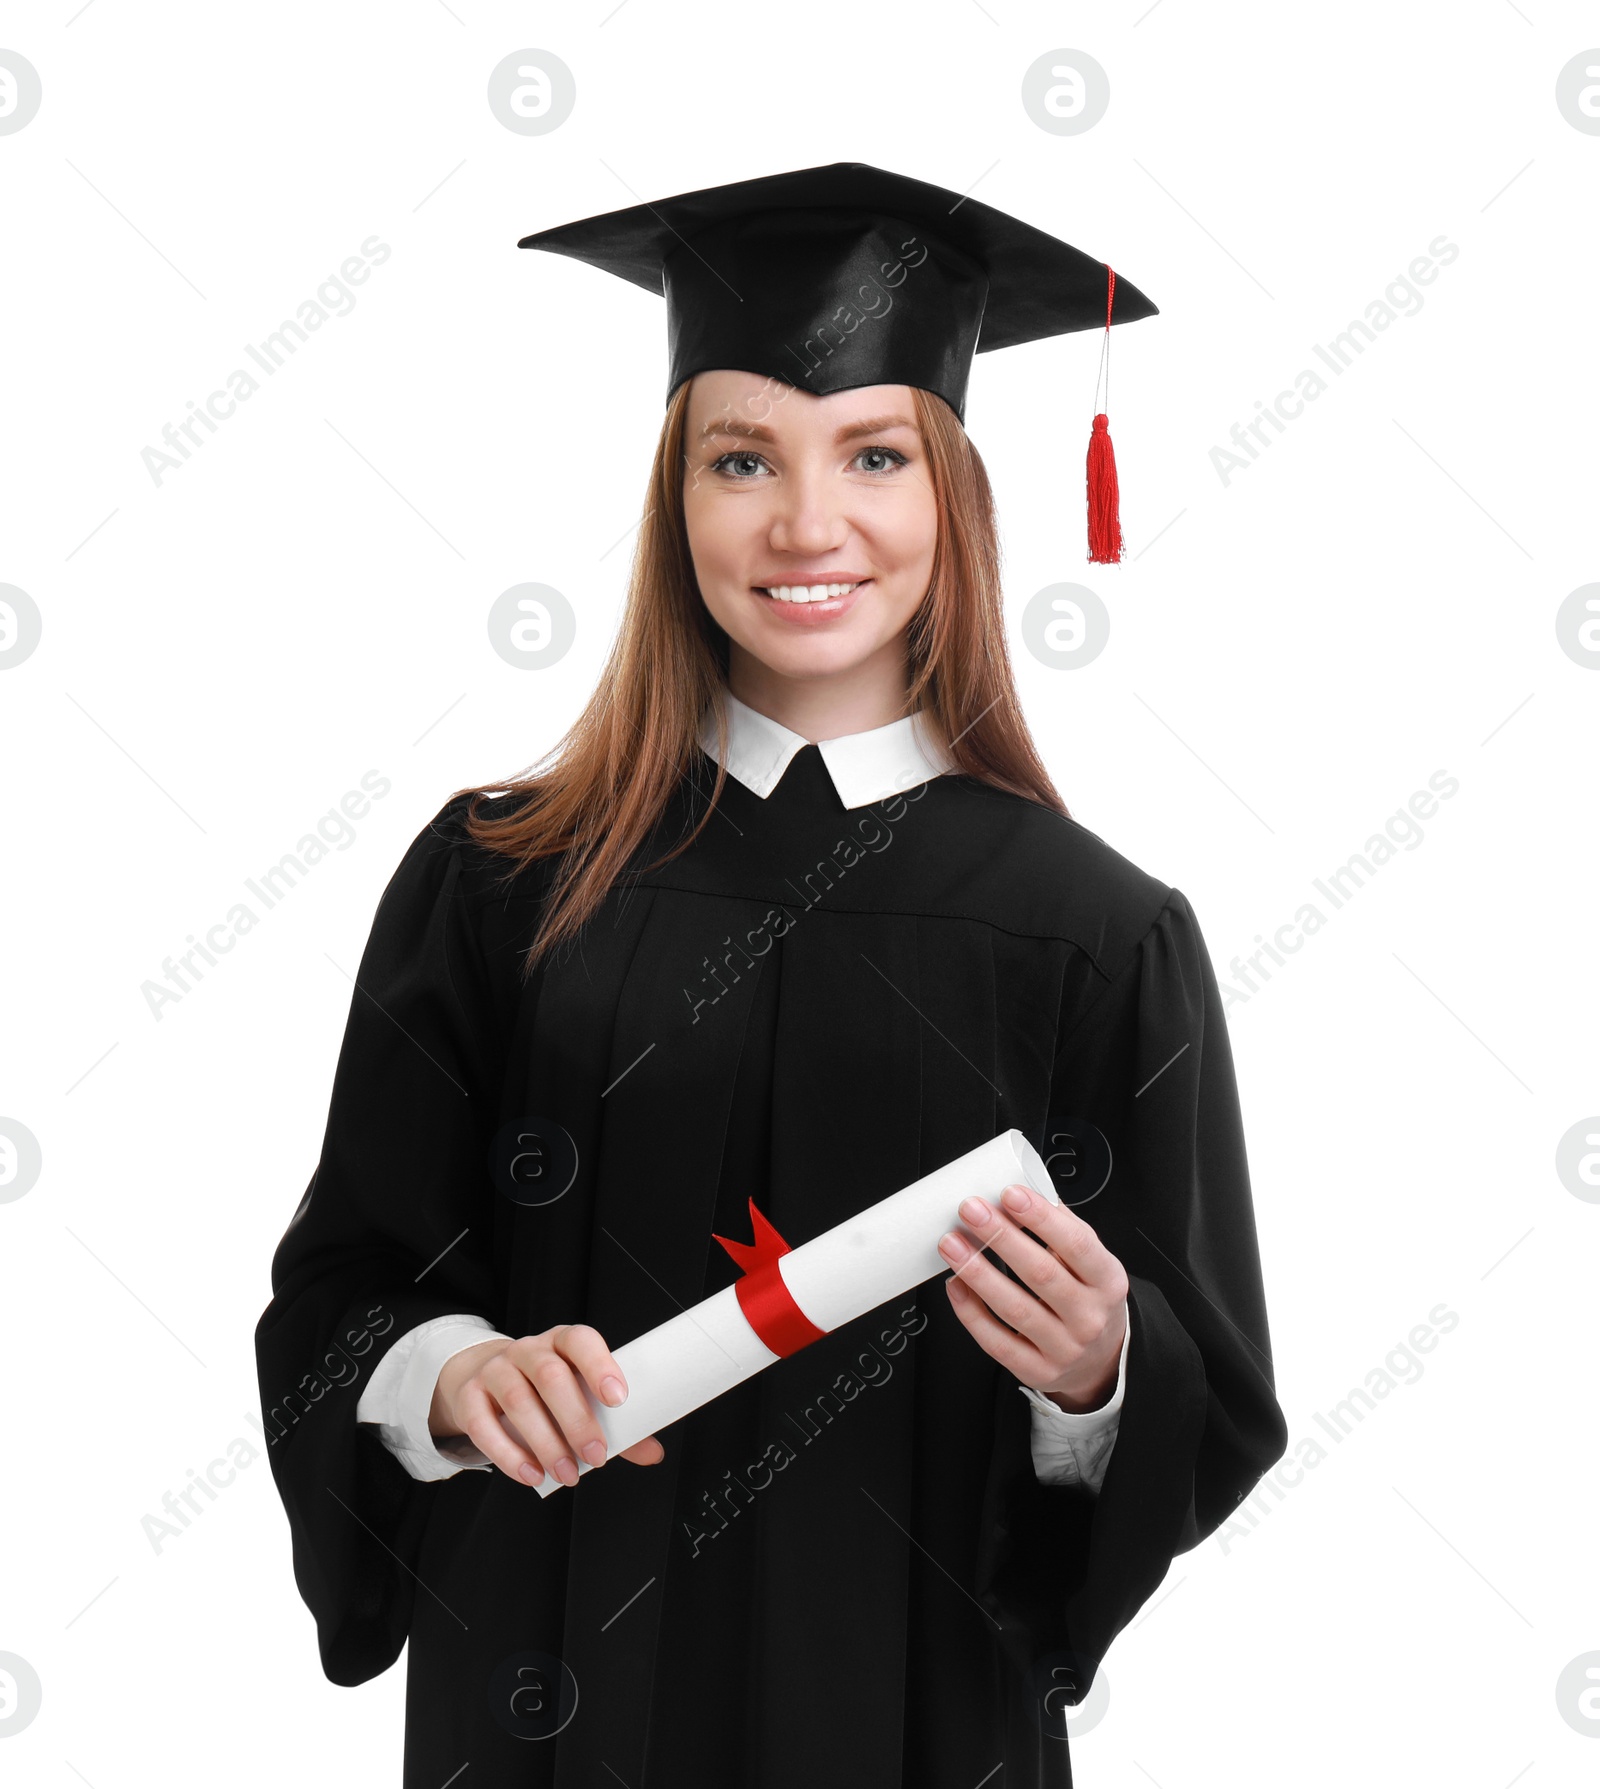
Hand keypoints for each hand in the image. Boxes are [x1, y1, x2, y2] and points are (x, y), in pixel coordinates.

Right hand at [429, 1324, 665, 1488]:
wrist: (482, 1378)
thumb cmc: (542, 1389)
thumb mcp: (577, 1394)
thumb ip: (614, 1423)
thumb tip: (653, 1452)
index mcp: (561, 1342)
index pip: (581, 1341)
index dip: (600, 1365)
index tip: (618, 1399)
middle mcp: (527, 1350)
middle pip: (550, 1376)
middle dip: (576, 1420)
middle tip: (596, 1456)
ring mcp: (495, 1370)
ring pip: (518, 1400)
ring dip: (545, 1443)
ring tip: (567, 1474)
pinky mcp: (469, 1396)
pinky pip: (483, 1424)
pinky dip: (508, 1454)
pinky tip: (530, 1474)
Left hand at [938, 1182, 1128, 1411]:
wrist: (1103, 1361)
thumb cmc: (1089, 1300)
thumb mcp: (1093, 1264)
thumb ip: (1064, 1229)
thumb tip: (1027, 1191)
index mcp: (1107, 1282)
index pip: (1077, 1246)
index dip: (1042, 1218)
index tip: (1011, 1194)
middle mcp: (1089, 1317)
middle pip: (1042, 1274)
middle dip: (1001, 1237)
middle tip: (971, 1210)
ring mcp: (1064, 1348)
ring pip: (1015, 1309)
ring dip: (978, 1272)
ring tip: (952, 1244)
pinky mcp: (1037, 1371)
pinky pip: (997, 1342)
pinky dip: (972, 1312)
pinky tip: (956, 1285)